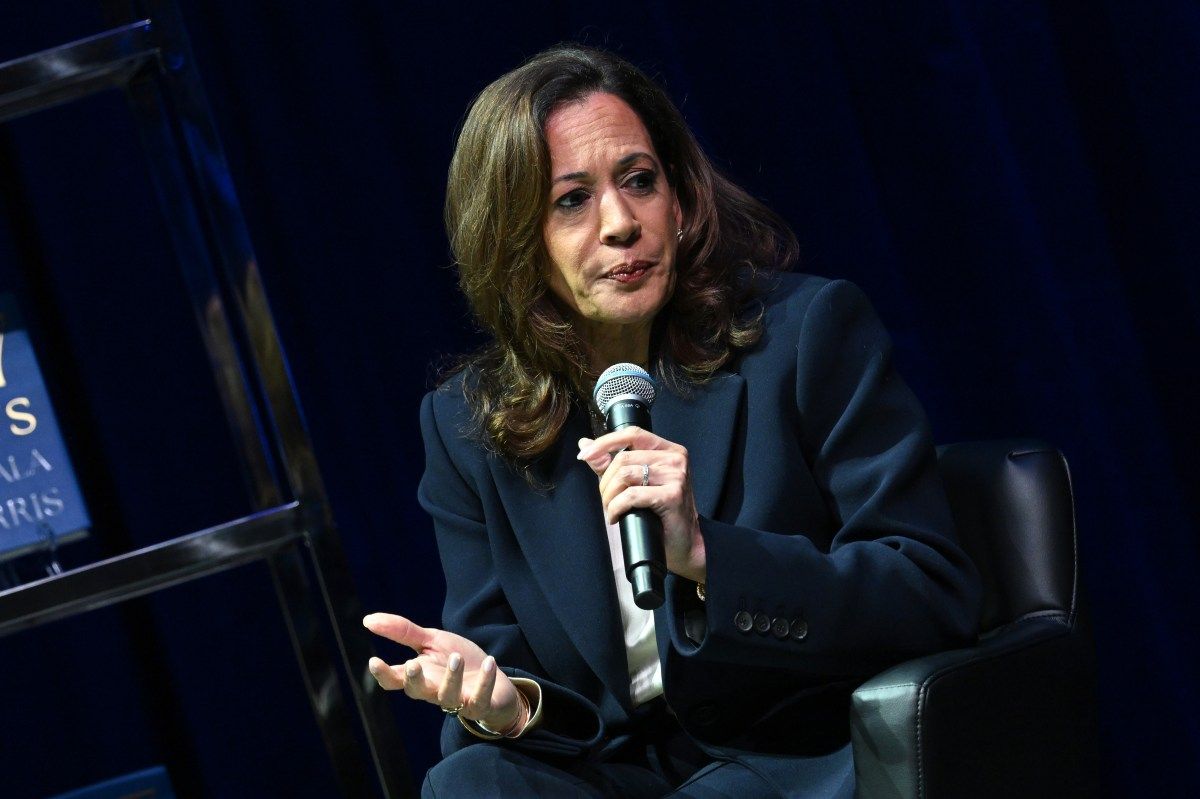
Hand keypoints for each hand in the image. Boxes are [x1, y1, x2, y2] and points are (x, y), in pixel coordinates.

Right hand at [363, 613, 523, 732]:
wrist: (491, 676)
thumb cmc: (456, 659)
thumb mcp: (431, 641)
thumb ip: (402, 632)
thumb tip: (367, 619)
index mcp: (419, 675)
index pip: (395, 679)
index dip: (383, 674)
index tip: (374, 661)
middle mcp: (433, 690)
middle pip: (416, 692)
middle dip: (413, 680)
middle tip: (413, 664)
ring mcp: (456, 700)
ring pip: (448, 696)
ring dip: (451, 678)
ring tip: (456, 658)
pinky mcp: (479, 705)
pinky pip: (480, 698)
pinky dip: (485, 681)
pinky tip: (488, 662)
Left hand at [577, 426, 705, 582]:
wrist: (685, 543)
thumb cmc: (661, 514)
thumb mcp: (636, 483)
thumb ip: (610, 463)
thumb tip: (584, 444)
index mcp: (668, 450)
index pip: (632, 434)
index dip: (604, 442)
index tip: (584, 455)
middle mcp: (675, 458)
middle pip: (624, 458)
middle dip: (605, 481)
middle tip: (605, 500)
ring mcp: (676, 476)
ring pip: (625, 475)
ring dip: (609, 496)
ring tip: (611, 509)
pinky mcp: (673, 495)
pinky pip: (631, 496)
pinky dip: (616, 507)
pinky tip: (615, 517)